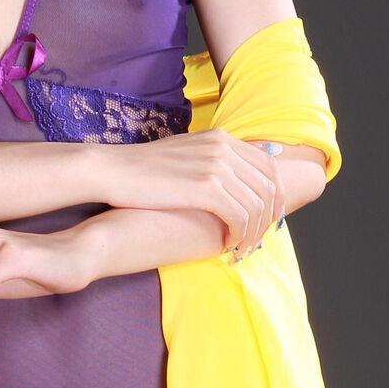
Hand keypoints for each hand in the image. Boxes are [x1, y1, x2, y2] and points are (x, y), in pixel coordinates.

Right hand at [103, 132, 284, 257]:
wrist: (113, 170)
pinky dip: (239, 235)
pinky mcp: (207, 187)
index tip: (268, 219)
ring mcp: (217, 166)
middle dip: (268, 219)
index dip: (275, 196)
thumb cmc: (141, 169)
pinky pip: (240, 217)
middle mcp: (225, 148)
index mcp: (222, 138)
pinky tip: (227, 246)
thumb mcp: (183, 153)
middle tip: (257, 241)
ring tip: (240, 249)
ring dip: (253, 233)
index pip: (269, 166)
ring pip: (257, 206)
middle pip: (269, 187)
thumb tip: (227, 176)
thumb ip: (209, 160)